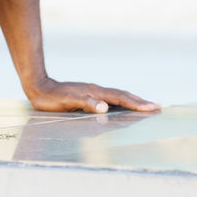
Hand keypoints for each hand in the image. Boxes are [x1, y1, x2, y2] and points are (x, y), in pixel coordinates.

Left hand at [26, 78, 160, 113]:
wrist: (39, 88)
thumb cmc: (52, 98)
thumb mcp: (68, 101)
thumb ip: (86, 103)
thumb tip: (105, 108)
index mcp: (96, 92)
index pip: (121, 99)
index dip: (137, 104)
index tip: (153, 108)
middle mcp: (97, 91)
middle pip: (123, 96)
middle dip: (140, 102)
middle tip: (157, 107)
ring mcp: (93, 92)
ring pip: (118, 96)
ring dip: (133, 101)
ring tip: (145, 106)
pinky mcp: (88, 95)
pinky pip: (110, 99)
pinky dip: (121, 102)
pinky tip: (121, 107)